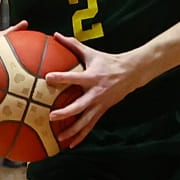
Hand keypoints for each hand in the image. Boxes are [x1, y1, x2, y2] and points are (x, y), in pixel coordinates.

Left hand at [45, 34, 135, 149]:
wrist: (131, 73)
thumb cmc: (108, 61)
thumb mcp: (92, 52)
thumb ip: (73, 45)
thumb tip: (55, 35)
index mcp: (92, 77)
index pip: (75, 78)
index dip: (62, 77)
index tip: (48, 78)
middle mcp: (96, 93)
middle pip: (80, 105)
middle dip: (66, 112)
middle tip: (51, 116)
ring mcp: (100, 104)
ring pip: (85, 121)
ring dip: (72, 130)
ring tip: (59, 137)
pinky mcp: (102, 111)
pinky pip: (90, 126)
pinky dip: (81, 136)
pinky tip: (70, 144)